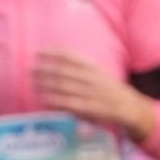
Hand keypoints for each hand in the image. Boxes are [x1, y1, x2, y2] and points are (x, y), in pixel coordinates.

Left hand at [33, 49, 152, 141]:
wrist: (128, 106)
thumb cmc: (108, 88)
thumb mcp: (98, 71)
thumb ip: (81, 66)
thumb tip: (56, 58)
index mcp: (93, 67)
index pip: (69, 56)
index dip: (52, 53)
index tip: (38, 52)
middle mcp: (91, 78)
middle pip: (62, 71)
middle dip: (44, 69)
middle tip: (31, 69)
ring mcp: (89, 93)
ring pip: (62, 86)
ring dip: (45, 83)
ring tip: (34, 82)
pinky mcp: (88, 107)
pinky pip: (66, 102)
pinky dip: (53, 99)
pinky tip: (43, 97)